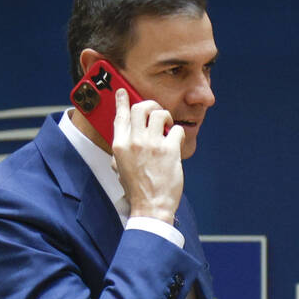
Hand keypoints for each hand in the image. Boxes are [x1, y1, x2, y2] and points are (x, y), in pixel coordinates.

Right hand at [110, 88, 185, 223]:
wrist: (151, 206)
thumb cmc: (136, 190)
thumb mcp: (119, 169)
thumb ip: (119, 152)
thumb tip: (123, 140)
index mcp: (120, 146)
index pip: (120, 116)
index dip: (122, 101)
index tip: (123, 92)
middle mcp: (134, 142)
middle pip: (140, 107)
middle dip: (150, 105)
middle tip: (156, 112)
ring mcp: (152, 145)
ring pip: (159, 113)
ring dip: (166, 116)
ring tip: (168, 126)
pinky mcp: (169, 150)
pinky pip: (176, 130)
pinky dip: (178, 133)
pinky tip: (177, 141)